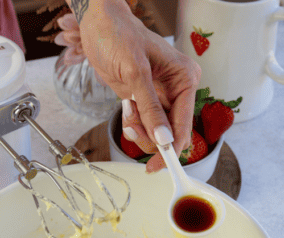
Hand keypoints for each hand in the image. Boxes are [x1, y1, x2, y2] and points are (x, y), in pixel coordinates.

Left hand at [76, 0, 199, 165]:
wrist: (98, 25)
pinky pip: (144, 127)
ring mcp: (161, 100)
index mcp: (185, 80)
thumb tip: (163, 139)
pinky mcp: (146, 103)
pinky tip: (126, 104)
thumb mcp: (135, 71)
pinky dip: (133, 125)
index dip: (172, 149)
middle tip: (133, 124)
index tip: (159, 166)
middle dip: (150, 136)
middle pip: (171, 135)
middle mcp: (177, 92)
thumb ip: (150, 108)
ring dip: (139, 130)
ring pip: (157, 135)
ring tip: (127, 107)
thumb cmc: (118, 35)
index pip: (184, 126)